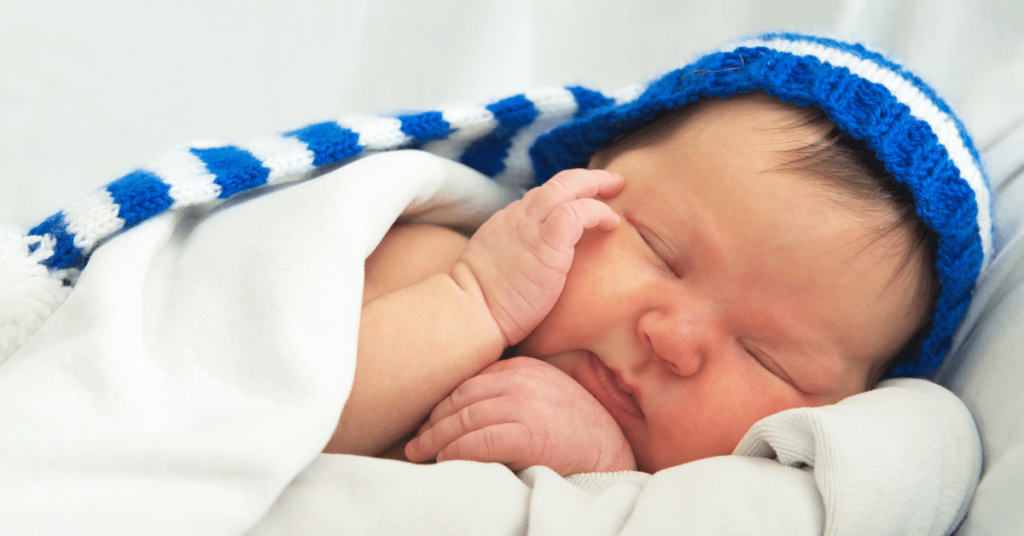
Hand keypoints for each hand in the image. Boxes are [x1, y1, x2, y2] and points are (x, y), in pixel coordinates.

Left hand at [405, 357, 636, 475]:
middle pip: (461, 399)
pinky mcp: (529, 433)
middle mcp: (521, 380)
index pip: (469, 383)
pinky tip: (444, 460)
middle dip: (434, 422)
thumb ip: (510, 393)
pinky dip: (456, 452)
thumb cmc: (572, 432)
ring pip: (464, 420)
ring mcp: (525, 405)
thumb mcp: (541, 397)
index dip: (442, 404)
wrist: (609, 454)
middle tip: (415, 441)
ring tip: (420, 454)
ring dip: (437, 439)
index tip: (427, 422)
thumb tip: (466, 411)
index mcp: (522, 368)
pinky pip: (479, 442)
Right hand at [451, 169, 622, 346]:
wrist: (469, 312)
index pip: (539, 197)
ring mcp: (531, 227)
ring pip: (567, 185)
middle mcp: (518, 217)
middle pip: (556, 182)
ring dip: (596, 183)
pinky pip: (578, 212)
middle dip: (586, 178)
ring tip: (616, 190)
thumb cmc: (480, 304)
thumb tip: (526, 265)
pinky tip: (611, 223)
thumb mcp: (492, 268)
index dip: (564, 196)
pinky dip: (598, 211)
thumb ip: (511, 256)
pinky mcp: (546, 243)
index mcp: (506, 223)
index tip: (581, 202)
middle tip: (610, 182)